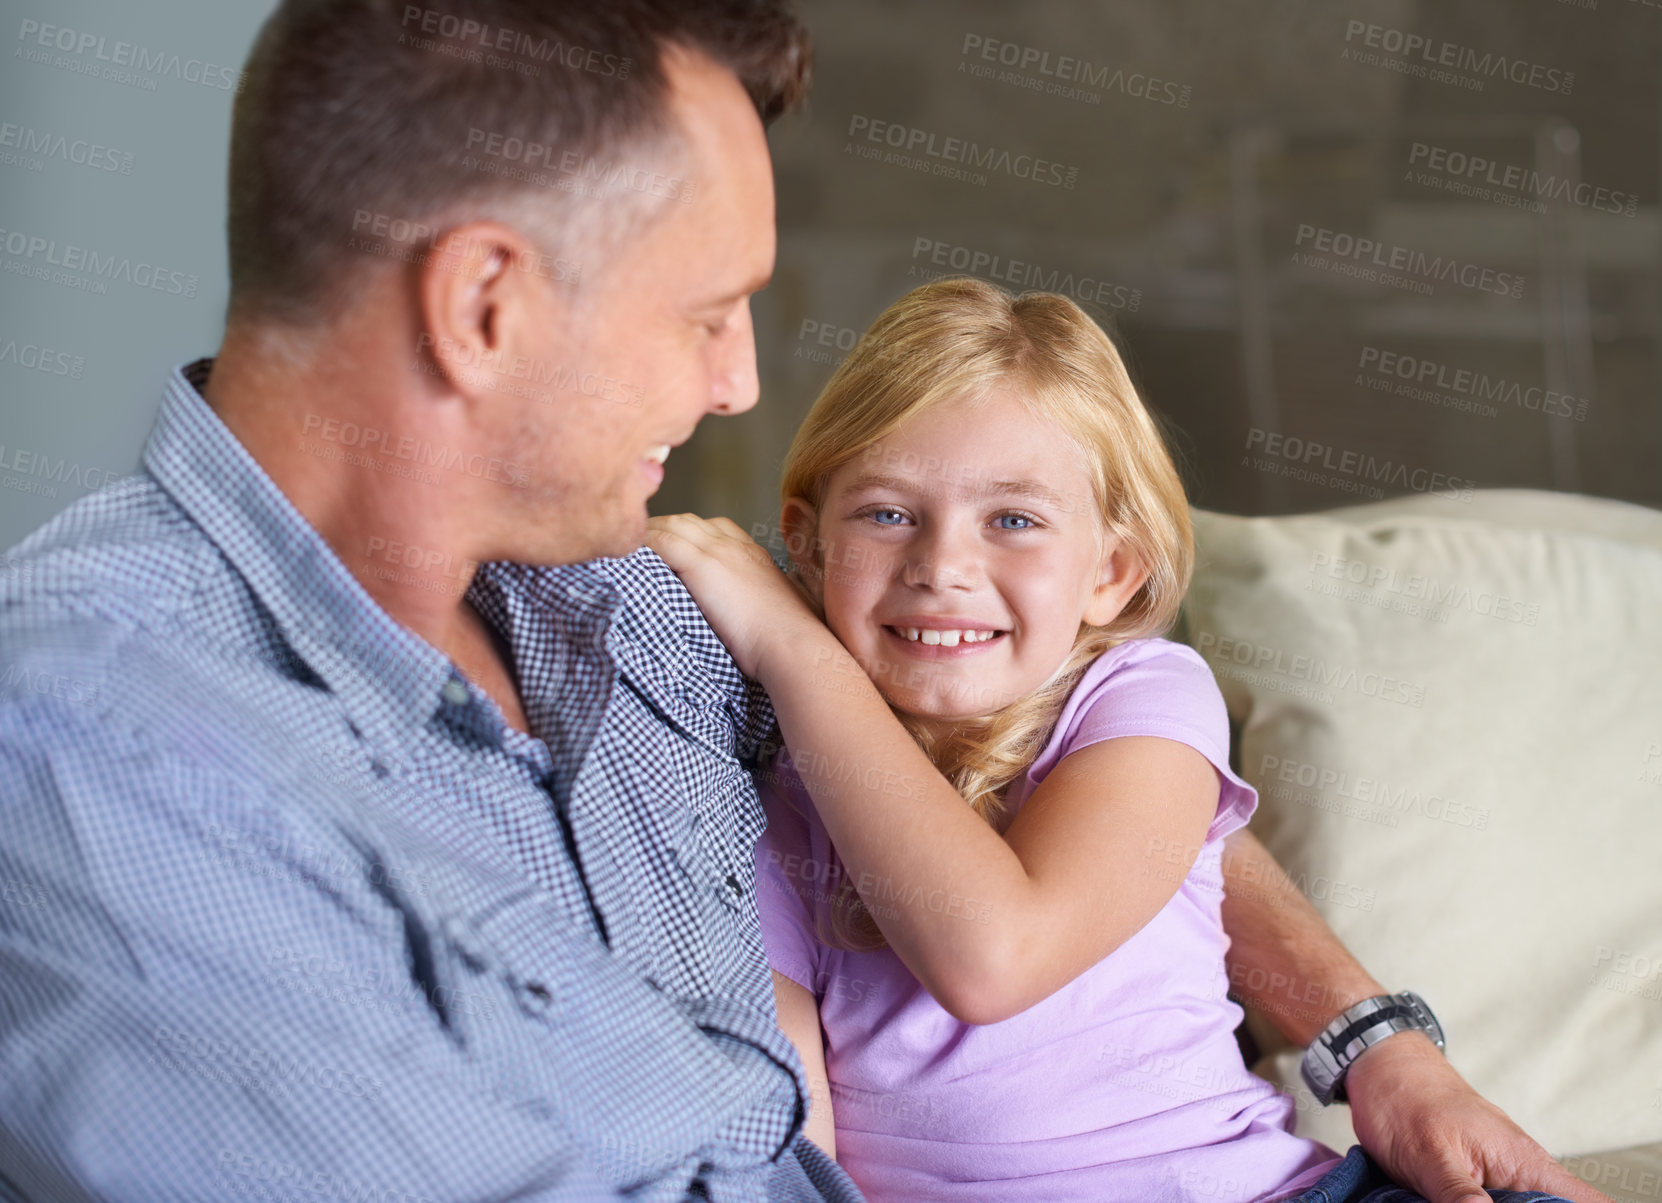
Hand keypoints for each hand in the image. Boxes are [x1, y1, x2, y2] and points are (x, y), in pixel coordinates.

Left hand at [644, 514, 827, 680]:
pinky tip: (626, 553)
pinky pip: (662, 543)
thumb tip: (759, 619)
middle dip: (664, 527)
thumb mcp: (784, 610)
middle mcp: (735, 545)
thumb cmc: (790, 639)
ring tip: (627, 547)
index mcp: (754, 554)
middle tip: (640, 544)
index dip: (690, 532)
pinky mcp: (702, 565)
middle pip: (690, 521)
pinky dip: (643, 544)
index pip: (717, 527)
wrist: (792, 643)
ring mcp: (719, 551)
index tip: (673, 544)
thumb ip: (765, 604)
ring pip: (673, 526)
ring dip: (649, 533)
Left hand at [1344, 1032, 1612, 1202]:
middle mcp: (1523, 1171)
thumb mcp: (1429, 1155)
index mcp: (1526, 1164)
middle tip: (1478, 1202)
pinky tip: (1462, 1202)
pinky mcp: (1478, 1181)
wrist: (1381, 1071)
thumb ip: (1460, 1194)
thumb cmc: (1406, 1101)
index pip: (1589, 1202)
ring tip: (1462, 1198)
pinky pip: (1493, 1201)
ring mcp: (1502, 1176)